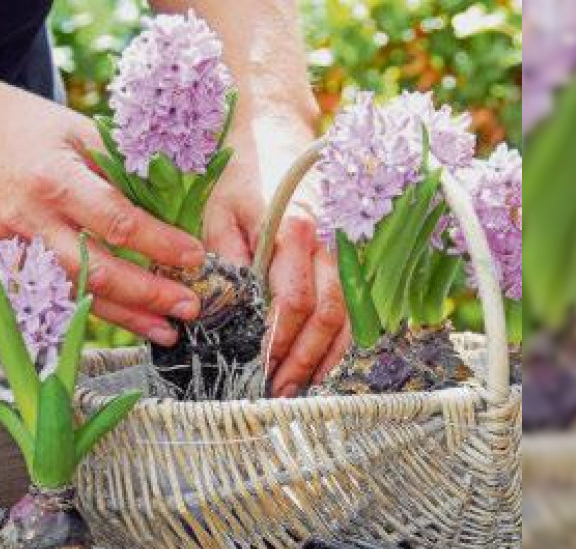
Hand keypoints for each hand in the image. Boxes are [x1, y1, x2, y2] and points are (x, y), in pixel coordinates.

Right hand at [0, 78, 206, 345]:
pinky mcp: (0, 262)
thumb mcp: (74, 130)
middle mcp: (31, 222)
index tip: (196, 258)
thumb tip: (168, 203)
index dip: (160, 245)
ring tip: (165, 331)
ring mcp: (11, 248)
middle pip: (99, 272)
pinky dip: (90, 311)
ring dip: (125, 317)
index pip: (117, 223)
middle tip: (190, 308)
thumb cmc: (19, 123)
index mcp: (55, 181)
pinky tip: (122, 321)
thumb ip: (117, 168)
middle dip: (149, 296)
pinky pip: (52, 295)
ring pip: (76, 295)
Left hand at [204, 114, 348, 395]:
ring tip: (302, 389)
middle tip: (280, 392)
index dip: (280, 340)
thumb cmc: (240, 172)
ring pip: (349, 313)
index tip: (261, 370)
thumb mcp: (218, 211)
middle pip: (327, 313)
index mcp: (293, 227)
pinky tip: (325, 362)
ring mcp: (345, 244)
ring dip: (327, 356)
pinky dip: (344, 337)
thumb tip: (224, 310)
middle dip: (305, 359)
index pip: (293, 299)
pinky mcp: (351, 249)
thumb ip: (224, 260)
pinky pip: (356, 302)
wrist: (275, 128)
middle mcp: (328, 238)